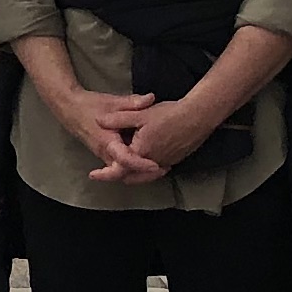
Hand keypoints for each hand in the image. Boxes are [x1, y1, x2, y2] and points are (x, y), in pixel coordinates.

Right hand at [45, 82, 165, 183]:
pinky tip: (149, 161)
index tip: (156, 165)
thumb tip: (151, 98)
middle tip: (165, 169)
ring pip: (123, 172)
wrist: (70, 109)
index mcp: (107, 141)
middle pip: (126, 173)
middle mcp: (105, 153)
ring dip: (141, 172)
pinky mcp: (107, 155)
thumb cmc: (90, 105)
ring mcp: (105, 157)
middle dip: (145, 174)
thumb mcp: (112, 102)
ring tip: (162, 168)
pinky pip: (121, 167)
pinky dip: (134, 167)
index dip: (140, 164)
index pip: (125, 159)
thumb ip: (132, 102)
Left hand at [108, 91, 227, 173]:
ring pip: (144, 176)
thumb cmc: (168, 114)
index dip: (105, 174)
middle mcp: (153, 163)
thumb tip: (98, 121)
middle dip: (118, 175)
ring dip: (132, 173)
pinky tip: (143, 160)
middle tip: (105, 172)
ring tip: (122, 167)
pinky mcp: (174, 160)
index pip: (119, 170)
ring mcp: (165, 163)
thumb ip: (117, 119)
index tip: (93, 175)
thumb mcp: (139, 114)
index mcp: (141, 153)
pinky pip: (156, 171)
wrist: (198, 116)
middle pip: (131, 177)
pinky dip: (145, 170)